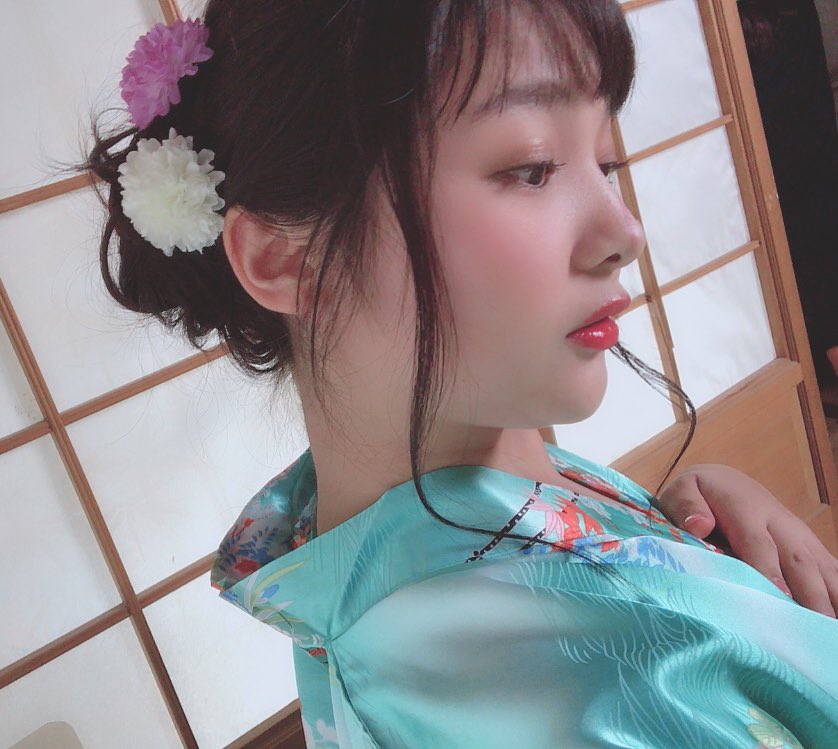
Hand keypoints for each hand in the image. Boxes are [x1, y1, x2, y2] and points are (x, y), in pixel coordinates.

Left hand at [656, 463, 837, 618]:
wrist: (724, 480)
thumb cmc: (698, 494)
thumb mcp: (682, 491)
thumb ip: (687, 506)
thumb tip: (699, 525)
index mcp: (744, 509)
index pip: (757, 542)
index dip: (768, 568)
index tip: (778, 593)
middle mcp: (778, 521)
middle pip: (797, 559)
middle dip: (809, 593)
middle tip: (815, 626)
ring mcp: (798, 534)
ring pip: (820, 566)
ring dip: (830, 596)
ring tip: (829, 628)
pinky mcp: (809, 545)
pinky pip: (830, 568)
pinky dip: (837, 590)